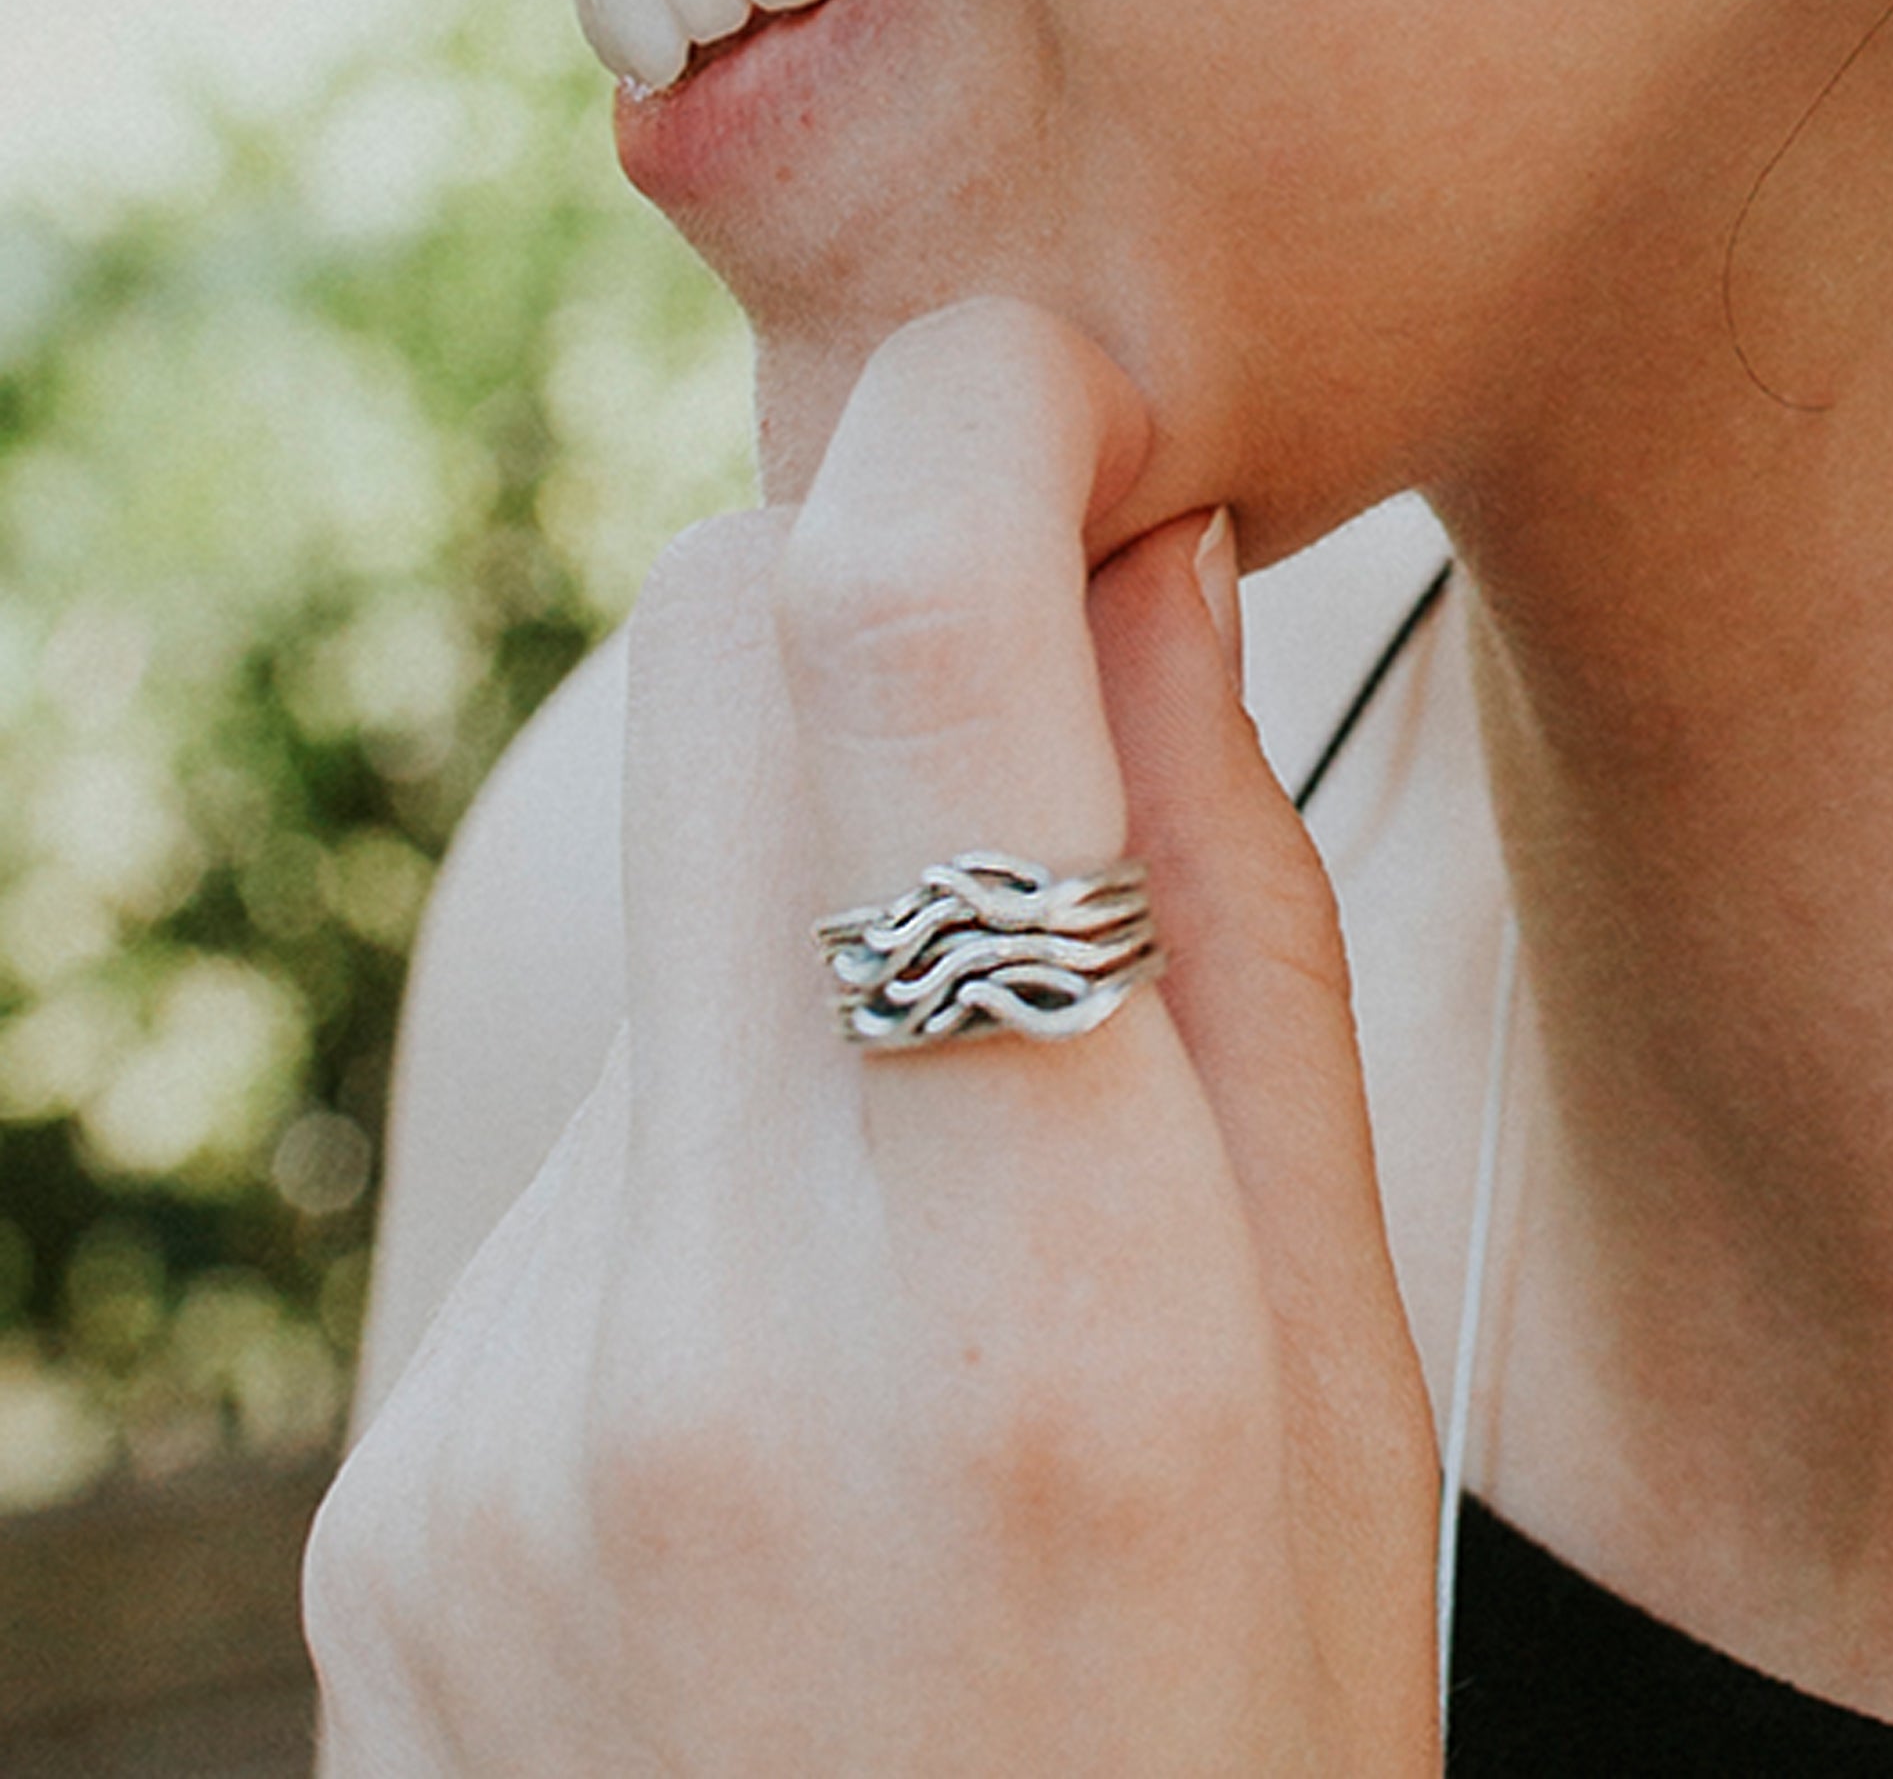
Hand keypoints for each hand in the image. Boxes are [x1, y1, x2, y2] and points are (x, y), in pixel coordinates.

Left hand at [306, 299, 1440, 1774]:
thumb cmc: (1238, 1770)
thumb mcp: (1348, 1377)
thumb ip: (1229, 925)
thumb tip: (1136, 560)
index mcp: (1055, 1305)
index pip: (895, 642)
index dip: (981, 412)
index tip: (1077, 398)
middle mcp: (722, 1333)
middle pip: (705, 662)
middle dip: (879, 574)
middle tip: (1049, 671)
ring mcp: (504, 1414)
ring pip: (657, 888)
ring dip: (819, 888)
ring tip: (967, 1157)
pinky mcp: (398, 1474)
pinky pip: (591, 1124)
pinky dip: (729, 1116)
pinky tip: (824, 1344)